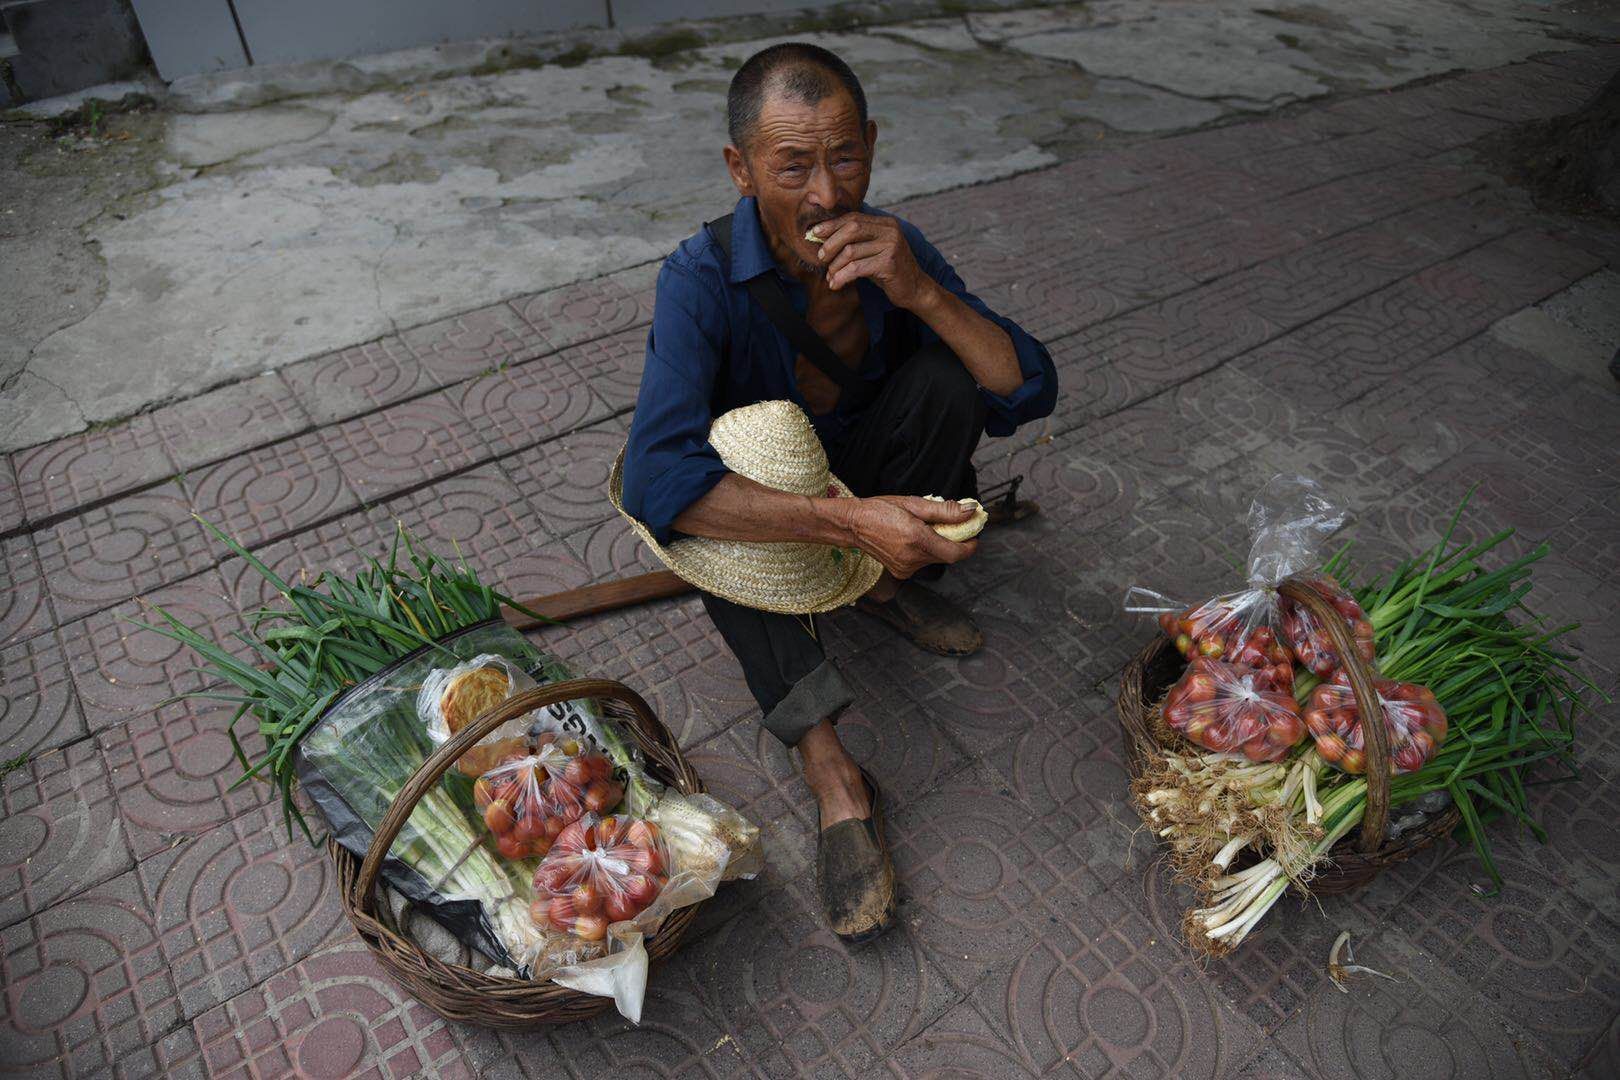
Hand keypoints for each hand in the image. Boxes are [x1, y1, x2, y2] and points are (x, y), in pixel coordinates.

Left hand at [810, 213, 936, 309]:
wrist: (915, 289)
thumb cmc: (888, 271)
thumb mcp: (873, 251)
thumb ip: (855, 242)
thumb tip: (822, 238)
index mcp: (885, 223)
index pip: (853, 218)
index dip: (831, 225)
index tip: (814, 234)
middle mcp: (890, 230)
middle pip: (851, 229)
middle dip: (831, 243)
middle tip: (821, 258)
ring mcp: (891, 246)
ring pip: (851, 251)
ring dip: (835, 266)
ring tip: (830, 277)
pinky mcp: (889, 263)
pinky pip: (857, 268)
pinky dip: (842, 277)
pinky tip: (836, 285)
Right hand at [844, 495, 977, 579]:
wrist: (854, 524)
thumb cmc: (881, 509)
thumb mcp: (914, 504)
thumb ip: (945, 510)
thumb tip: (970, 511)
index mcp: (917, 540)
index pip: (955, 553)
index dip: (969, 546)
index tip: (974, 535)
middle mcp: (912, 559)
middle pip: (946, 556)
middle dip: (953, 542)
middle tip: (950, 525)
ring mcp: (906, 568)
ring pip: (934, 559)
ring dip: (937, 546)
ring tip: (925, 529)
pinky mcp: (900, 572)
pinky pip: (922, 563)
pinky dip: (925, 551)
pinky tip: (913, 539)